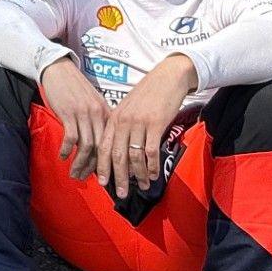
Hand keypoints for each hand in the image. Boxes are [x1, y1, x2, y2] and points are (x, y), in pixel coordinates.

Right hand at [39, 58, 110, 180]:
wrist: (59, 70)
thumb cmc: (74, 87)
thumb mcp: (92, 102)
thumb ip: (97, 120)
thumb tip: (99, 143)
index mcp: (105, 113)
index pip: (111, 142)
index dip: (108, 161)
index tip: (103, 174)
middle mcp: (97, 114)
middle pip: (101, 148)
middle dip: (94, 168)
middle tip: (85, 179)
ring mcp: (83, 114)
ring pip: (86, 146)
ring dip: (80, 163)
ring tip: (73, 173)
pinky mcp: (69, 113)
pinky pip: (71, 137)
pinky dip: (67, 150)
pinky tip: (62, 157)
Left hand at [99, 55, 196, 199]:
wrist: (168, 76)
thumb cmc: (149, 94)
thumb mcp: (128, 107)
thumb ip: (122, 126)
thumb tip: (120, 151)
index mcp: (114, 118)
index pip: (104, 148)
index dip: (102, 167)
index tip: (102, 183)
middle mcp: (124, 121)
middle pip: (117, 156)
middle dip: (118, 178)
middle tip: (121, 194)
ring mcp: (139, 123)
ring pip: (135, 157)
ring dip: (138, 175)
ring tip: (142, 186)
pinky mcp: (156, 124)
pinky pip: (151, 151)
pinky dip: (152, 166)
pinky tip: (153, 174)